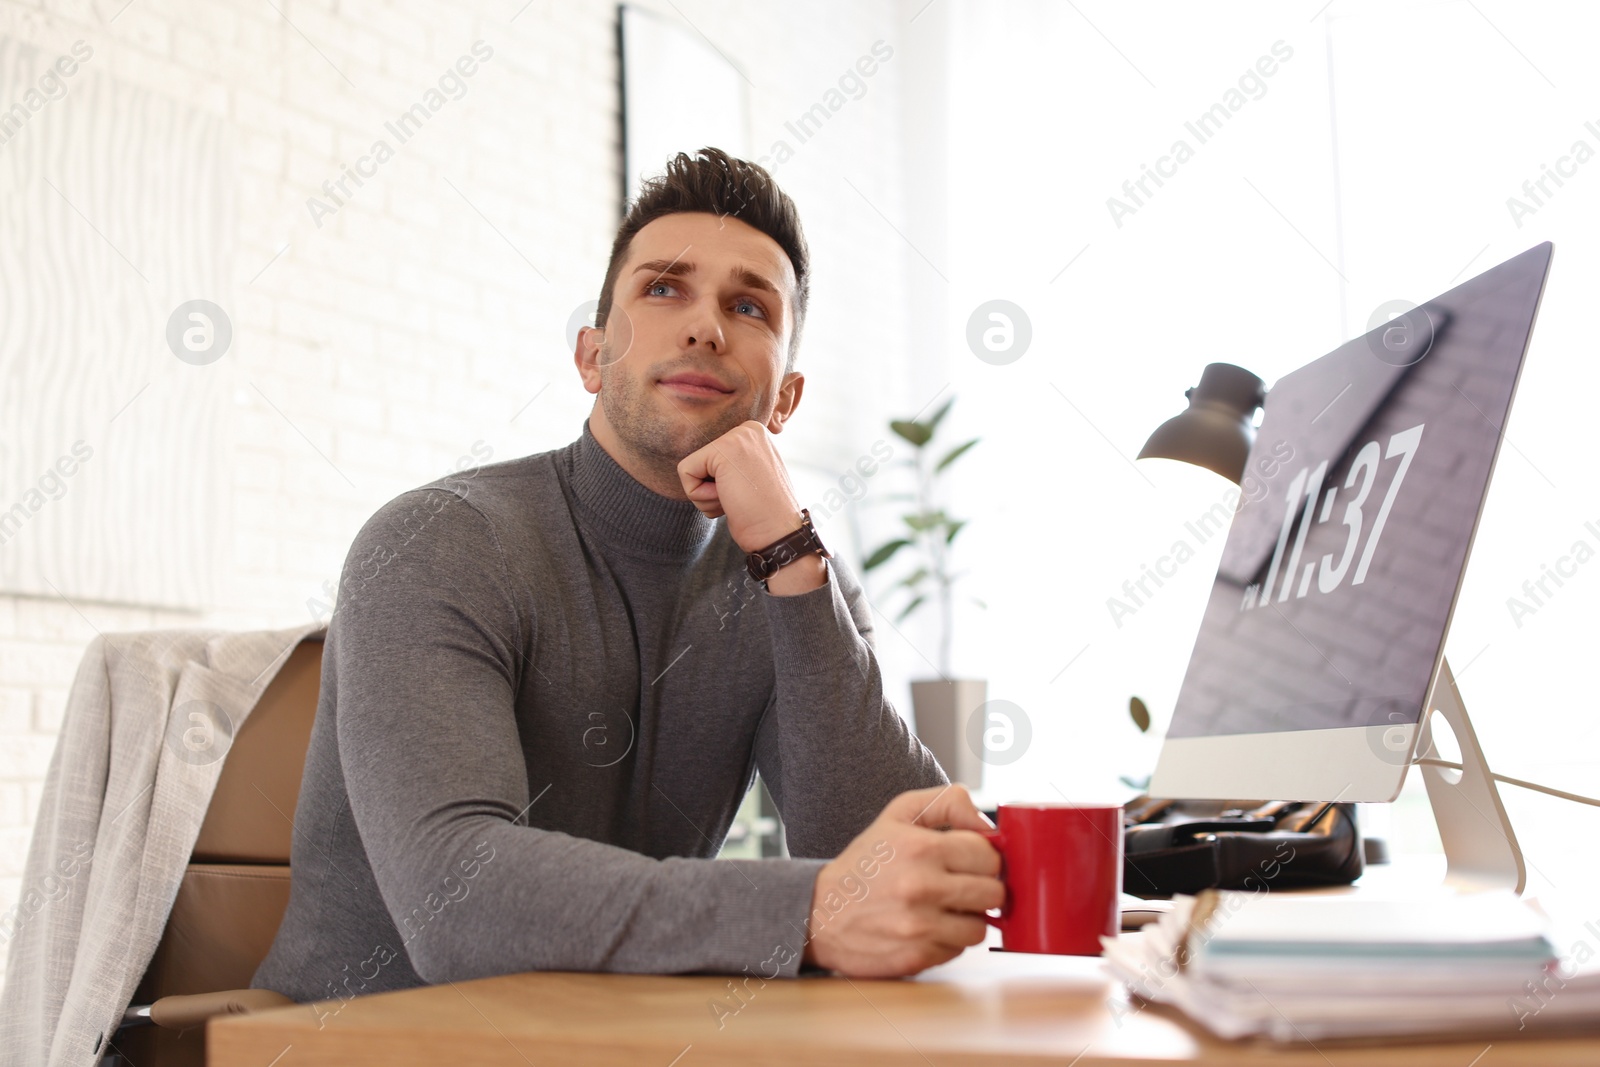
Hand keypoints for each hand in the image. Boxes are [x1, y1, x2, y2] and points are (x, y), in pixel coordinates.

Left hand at [677, 421, 803, 550]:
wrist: (779, 534)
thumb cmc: (763, 515)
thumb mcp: (751, 478)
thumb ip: (731, 466)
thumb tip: (708, 468)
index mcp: (754, 434)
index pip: (710, 459)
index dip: (719, 485)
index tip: (746, 493)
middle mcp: (747, 429)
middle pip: (699, 462)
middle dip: (711, 490)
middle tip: (741, 498)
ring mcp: (737, 437)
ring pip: (691, 468)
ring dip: (708, 496)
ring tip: (738, 499)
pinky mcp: (723, 450)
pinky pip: (685, 472)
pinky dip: (701, 496)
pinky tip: (729, 498)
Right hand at [802, 785, 1002, 977]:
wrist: (820, 911)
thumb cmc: (865, 862)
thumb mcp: (898, 814)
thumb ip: (947, 803)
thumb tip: (988, 825)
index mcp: (920, 847)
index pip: (988, 855)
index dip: (984, 858)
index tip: (970, 862)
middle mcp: (921, 887)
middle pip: (993, 893)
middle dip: (982, 888)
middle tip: (962, 885)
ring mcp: (919, 926)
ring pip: (980, 927)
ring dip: (968, 918)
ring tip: (945, 908)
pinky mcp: (916, 956)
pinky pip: (958, 950)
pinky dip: (948, 940)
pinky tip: (927, 927)